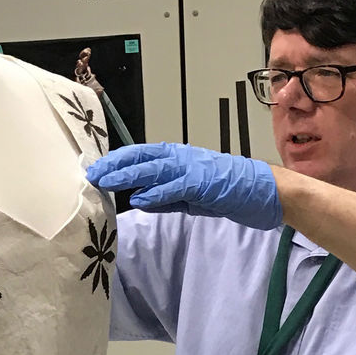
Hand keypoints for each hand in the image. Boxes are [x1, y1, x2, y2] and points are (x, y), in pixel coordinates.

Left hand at [85, 143, 281, 229]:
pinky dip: (155, 193)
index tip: (97, 170)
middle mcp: (181, 157)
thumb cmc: (229, 191)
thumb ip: (165, 196)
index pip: (140, 155)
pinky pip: (174, 186)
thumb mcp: (190, 196)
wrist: (262, 190)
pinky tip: (138, 198)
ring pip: (153, 168)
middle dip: (114, 165)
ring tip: (105, 182)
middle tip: (92, 174)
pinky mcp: (203, 182)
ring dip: (127, 175)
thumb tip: (138, 199)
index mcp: (177, 157)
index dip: (117, 161)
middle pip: (140, 157)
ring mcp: (192, 168)